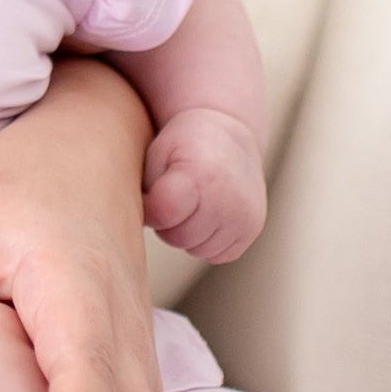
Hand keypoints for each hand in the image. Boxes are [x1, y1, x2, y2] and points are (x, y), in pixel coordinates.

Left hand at [142, 108, 266, 266]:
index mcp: (199, 177)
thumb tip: (138, 231)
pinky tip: (208, 214)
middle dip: (168, 223)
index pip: (162, 215)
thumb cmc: (183, 145)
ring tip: (193, 202)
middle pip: (178, 237)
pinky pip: (218, 254)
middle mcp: (227, 200)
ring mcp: (244, 217)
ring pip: (197, 249)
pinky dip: (208, 241)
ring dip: (188, 233)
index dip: (151, 208)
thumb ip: (146, 193)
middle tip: (173, 197)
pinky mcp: (252, 229)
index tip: (152, 192)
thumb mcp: (157, 155)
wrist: (229, 137)